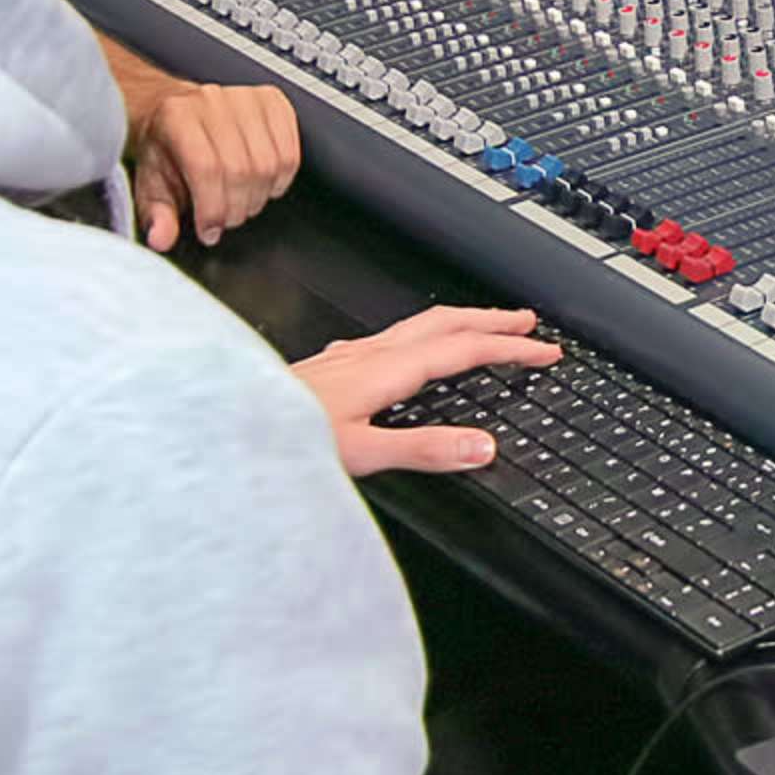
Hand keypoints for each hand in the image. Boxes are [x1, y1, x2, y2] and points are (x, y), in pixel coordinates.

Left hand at [133, 82, 303, 250]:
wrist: (179, 113)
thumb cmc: (166, 149)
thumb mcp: (152, 185)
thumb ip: (156, 214)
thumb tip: (162, 238)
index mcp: (176, 117)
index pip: (206, 168)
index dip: (213, 208)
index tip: (208, 230)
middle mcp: (211, 101)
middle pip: (241, 168)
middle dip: (235, 208)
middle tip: (225, 219)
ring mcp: (245, 98)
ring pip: (269, 164)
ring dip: (259, 197)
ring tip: (242, 202)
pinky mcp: (272, 102)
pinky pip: (289, 153)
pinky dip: (280, 180)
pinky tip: (262, 185)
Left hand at [290, 306, 560, 476]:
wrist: (230, 423)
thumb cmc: (284, 437)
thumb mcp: (363, 454)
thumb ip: (426, 450)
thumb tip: (482, 446)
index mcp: (387, 370)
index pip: (464, 349)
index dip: (510, 347)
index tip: (544, 350)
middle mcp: (370, 354)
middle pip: (444, 323)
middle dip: (492, 320)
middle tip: (529, 323)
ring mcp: (350, 356)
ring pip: (419, 324)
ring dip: (460, 321)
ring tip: (483, 325)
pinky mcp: (335, 364)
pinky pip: (393, 336)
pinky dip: (424, 335)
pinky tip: (408, 348)